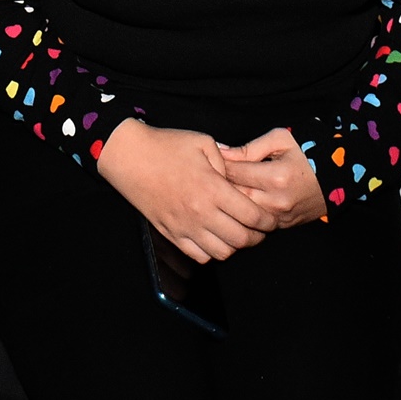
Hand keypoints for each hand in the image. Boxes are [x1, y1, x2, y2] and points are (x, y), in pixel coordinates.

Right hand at [98, 120, 274, 263]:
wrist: (129, 157)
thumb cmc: (167, 146)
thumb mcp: (204, 143)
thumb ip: (227, 162)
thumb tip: (240, 176)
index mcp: (212, 189)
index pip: (251, 216)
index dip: (267, 221)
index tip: (271, 219)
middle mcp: (200, 213)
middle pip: (240, 239)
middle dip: (257, 237)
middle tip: (261, 229)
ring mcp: (184, 227)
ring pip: (221, 253)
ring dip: (235, 246)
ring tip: (239, 233)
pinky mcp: (171, 234)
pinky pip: (198, 256)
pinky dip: (212, 252)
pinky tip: (215, 238)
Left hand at [220, 129, 326, 229]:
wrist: (338, 174)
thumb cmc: (308, 151)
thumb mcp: (280, 139)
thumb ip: (250, 148)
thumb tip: (221, 152)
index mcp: (276, 176)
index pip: (235, 173)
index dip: (219, 166)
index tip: (212, 161)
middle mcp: (276, 201)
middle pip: (234, 197)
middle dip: (220, 186)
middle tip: (211, 177)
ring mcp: (280, 217)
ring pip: (242, 214)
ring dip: (230, 203)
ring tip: (221, 191)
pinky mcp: (283, 226)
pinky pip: (255, 224)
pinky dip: (244, 214)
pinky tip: (237, 204)